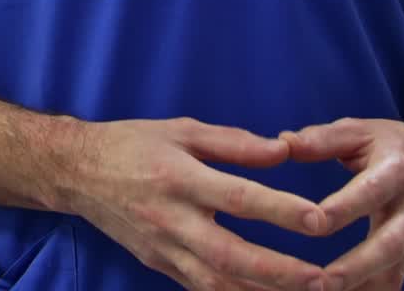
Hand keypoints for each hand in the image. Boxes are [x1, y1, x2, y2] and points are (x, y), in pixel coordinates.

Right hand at [69, 117, 330, 290]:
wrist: (79, 172)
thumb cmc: (134, 143)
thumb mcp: (182, 129)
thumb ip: (233, 142)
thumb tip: (282, 151)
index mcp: (179, 177)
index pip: (237, 197)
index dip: (279, 210)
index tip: (319, 219)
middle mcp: (172, 219)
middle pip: (232, 254)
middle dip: (280, 272)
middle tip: (324, 278)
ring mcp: (165, 250)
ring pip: (218, 284)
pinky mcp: (160, 267)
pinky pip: (202, 290)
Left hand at [282, 119, 403, 290]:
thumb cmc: (390, 144)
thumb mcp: (359, 130)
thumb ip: (322, 139)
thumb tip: (284, 142)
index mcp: (394, 170)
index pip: (369, 192)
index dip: (343, 208)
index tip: (314, 223)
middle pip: (388, 244)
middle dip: (357, 266)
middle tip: (324, 281)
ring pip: (392, 271)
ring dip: (362, 287)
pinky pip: (392, 281)